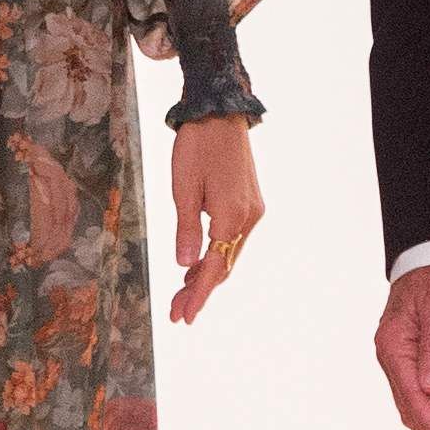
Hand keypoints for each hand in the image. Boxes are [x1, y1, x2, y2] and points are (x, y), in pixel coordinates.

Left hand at [167, 120, 262, 327]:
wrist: (221, 113)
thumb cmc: (197, 145)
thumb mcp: (183, 187)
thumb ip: (186, 229)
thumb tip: (185, 265)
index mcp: (231, 215)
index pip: (214, 267)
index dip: (197, 295)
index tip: (183, 317)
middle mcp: (248, 217)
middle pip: (224, 266)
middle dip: (200, 290)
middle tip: (176, 312)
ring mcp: (252, 211)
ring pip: (230, 254)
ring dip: (207, 275)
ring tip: (182, 294)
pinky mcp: (250, 203)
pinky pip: (233, 239)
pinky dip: (216, 255)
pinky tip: (198, 265)